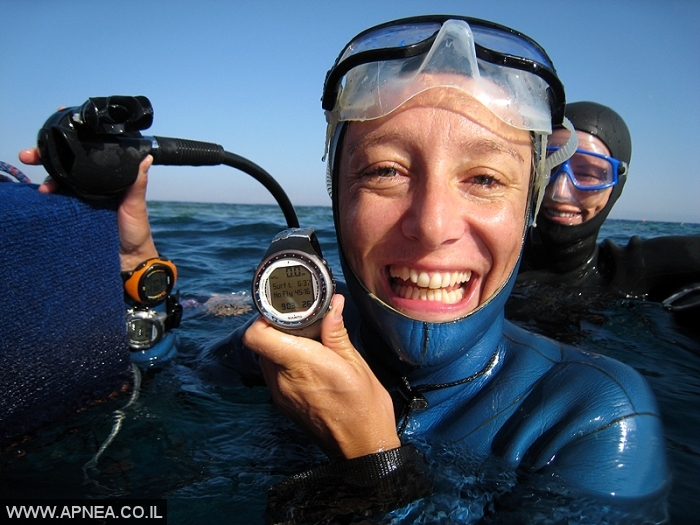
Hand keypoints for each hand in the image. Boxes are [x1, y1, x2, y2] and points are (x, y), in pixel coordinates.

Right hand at [19, 148, 157, 270]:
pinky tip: (43, 199)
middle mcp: (89, 190)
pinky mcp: (71, 219)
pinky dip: (48, 203)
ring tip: (44, 189)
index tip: (55, 143)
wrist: (129, 259)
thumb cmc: (137, 230)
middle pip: (66, 171)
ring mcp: (78, 203)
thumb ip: (138, 183)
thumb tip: (146, 158)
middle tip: (28, 156)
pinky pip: (56, 208)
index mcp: (105, 182)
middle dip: (46, 161)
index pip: (84, 163)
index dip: (70, 152)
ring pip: (58, 187)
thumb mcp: (136, 204)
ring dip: (47, 183)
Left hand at [243, 294, 400, 460]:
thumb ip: (336, 332)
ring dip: (280, 344)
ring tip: (308, 340)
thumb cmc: (364, 407)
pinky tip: (307, 360)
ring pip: (265, 356)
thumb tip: (334, 304)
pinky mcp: (282, 402)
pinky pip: (273, 372)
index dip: (265, 317)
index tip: (286, 309)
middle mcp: (282, 379)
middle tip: (303, 320)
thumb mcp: (356, 363)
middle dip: (278, 327)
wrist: (362, 447)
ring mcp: (279, 393)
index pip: (257, 335)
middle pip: (261, 342)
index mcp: (300, 364)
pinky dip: (284, 361)